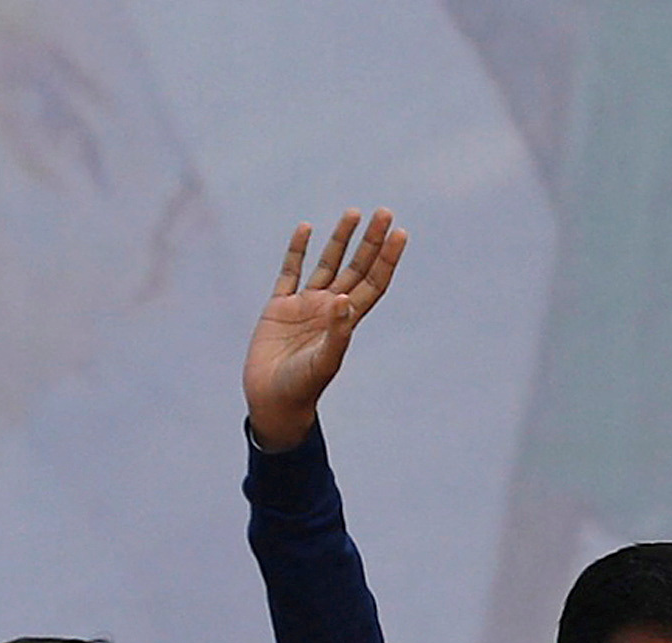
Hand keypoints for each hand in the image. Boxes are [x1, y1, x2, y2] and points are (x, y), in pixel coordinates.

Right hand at [242, 208, 407, 451]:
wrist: (272, 401)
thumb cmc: (301, 388)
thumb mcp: (323, 363)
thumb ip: (337, 334)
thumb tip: (345, 300)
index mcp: (346, 321)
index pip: (373, 282)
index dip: (387, 259)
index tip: (400, 233)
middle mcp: (330, 309)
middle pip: (357, 267)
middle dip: (371, 241)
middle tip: (385, 212)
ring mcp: (305, 306)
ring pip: (328, 264)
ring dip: (340, 239)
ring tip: (353, 212)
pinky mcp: (279, 307)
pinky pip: (290, 271)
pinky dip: (297, 250)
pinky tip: (306, 228)